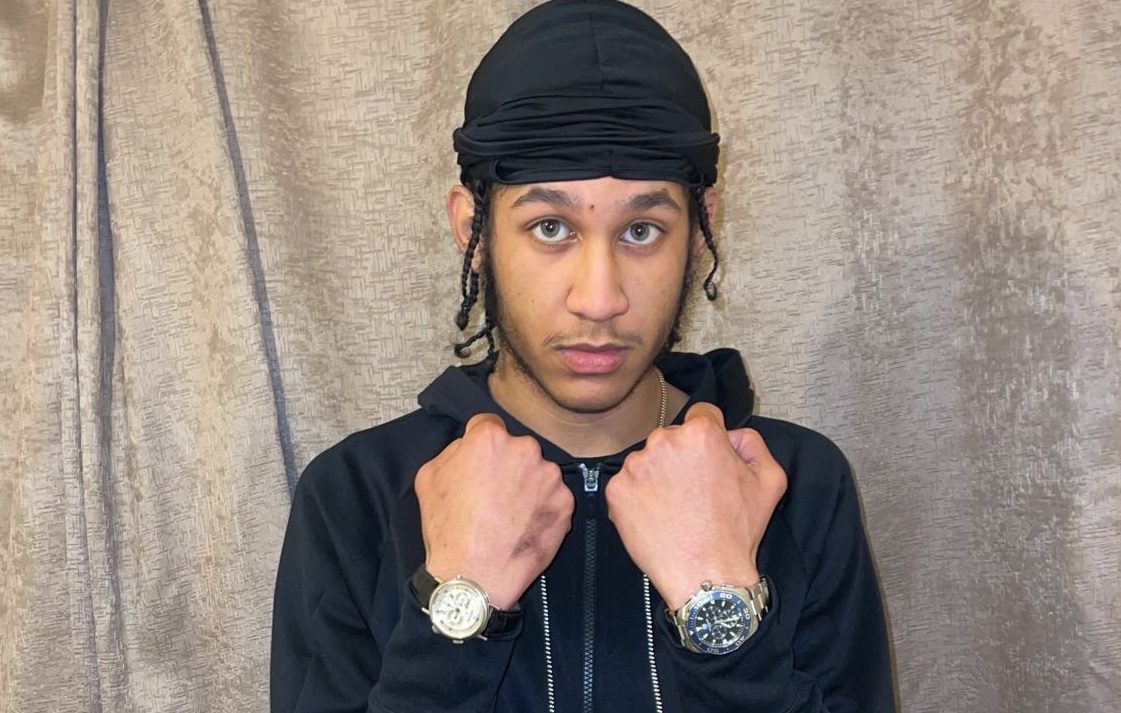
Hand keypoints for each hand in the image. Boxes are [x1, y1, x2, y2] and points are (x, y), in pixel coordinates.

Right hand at [415, 413, 574, 608]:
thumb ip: (454, 450)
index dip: (482, 446)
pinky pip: (553, 498)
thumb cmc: (448, 529)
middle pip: (517, 449)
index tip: (481, 463)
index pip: (489, 425)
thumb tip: (469, 446)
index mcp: (490, 438)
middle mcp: (525, 449)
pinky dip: (542, 508)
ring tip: (509, 515)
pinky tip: (524, 526)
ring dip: (527, 486)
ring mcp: (549, 476)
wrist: (475, 576)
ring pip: (537, 473)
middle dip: (507, 465)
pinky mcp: (566, 502)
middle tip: (493, 495)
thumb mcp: (429, 478)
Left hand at [605, 402, 786, 609]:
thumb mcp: (770, 480)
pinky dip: (639, 499)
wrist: (706, 575)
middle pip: (672, 438)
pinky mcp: (616, 490)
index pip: (702, 416)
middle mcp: (664, 441)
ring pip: (648, 461)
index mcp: (701, 433)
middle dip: (682, 458)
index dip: (709, 439)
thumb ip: (752, 443)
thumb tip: (732, 434)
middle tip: (694, 492)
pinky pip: (628, 486)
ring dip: (658, 477)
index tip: (708, 460)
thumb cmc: (738, 531)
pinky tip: (657, 518)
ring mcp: (636, 465)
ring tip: (676, 509)